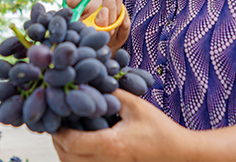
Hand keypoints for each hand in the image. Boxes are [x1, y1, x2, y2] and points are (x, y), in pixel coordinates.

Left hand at [52, 89, 188, 161]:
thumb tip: (91, 81)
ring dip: (66, 150)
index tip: (56, 113)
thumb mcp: (136, 105)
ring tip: (68, 130)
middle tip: (58, 120)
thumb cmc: (160, 131)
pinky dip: (77, 158)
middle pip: (66, 157)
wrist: (179, 154)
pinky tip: (81, 142)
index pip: (71, 141)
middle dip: (58, 139)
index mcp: (111, 145)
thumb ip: (111, 93)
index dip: (58, 129)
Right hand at [65, 0, 130, 53]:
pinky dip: (124, 10)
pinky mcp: (121, 36)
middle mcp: (102, 36)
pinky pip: (126, 24)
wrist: (100, 20)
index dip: (102, 20)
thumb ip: (77, 4)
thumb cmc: (88, 14)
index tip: (104, 9)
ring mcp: (113, 38)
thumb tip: (69, 0)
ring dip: (117, 4)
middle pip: (110, 25)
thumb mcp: (82, 8)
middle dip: (110, 7)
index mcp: (89, 31)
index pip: (97, 29)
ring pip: (118, 22)